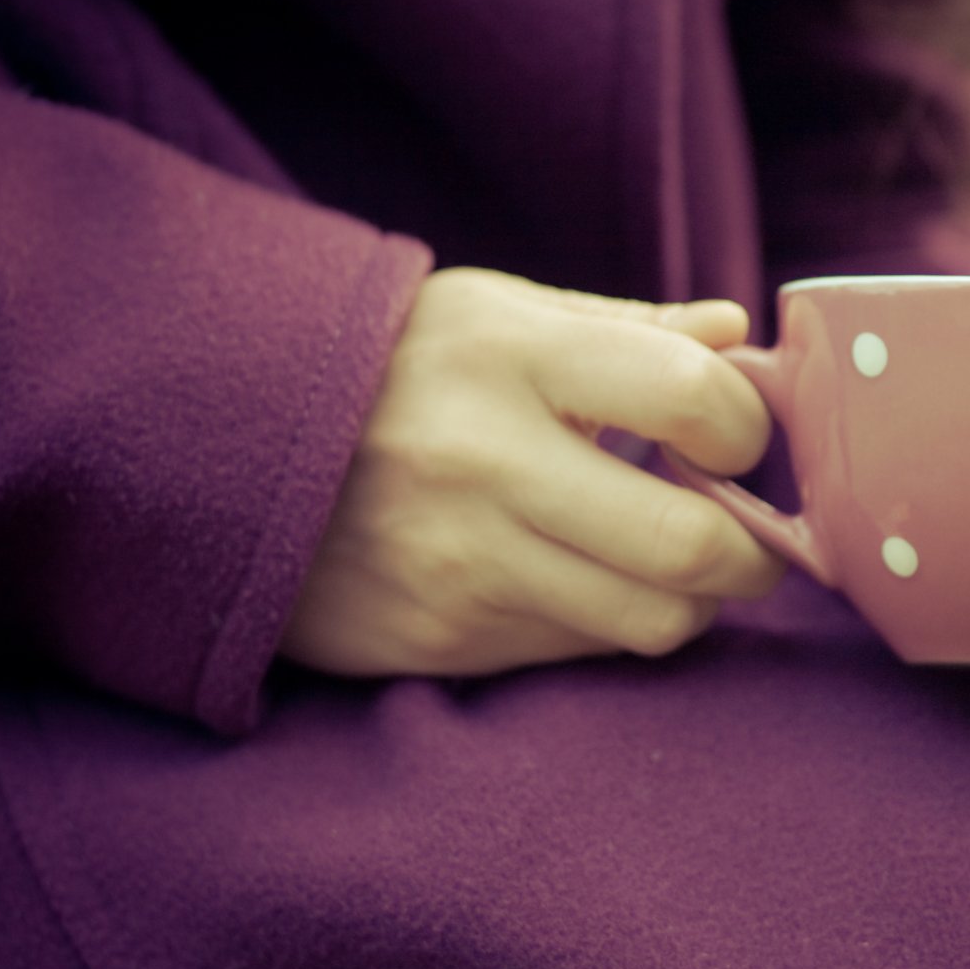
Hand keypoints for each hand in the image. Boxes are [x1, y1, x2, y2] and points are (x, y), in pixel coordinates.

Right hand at [282, 267, 783, 675]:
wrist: (218, 449)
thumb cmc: (396, 369)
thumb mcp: (497, 316)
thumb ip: (628, 329)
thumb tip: (739, 334)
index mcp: (509, 356)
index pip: (693, 399)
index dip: (746, 427)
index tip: (736, 436)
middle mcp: (484, 463)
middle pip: (691, 547)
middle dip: (751, 552)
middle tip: (745, 536)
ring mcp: (459, 563)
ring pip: (652, 622)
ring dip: (690, 600)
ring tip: (667, 563)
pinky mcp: (438, 640)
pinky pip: (581, 652)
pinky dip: (608, 624)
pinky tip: (581, 581)